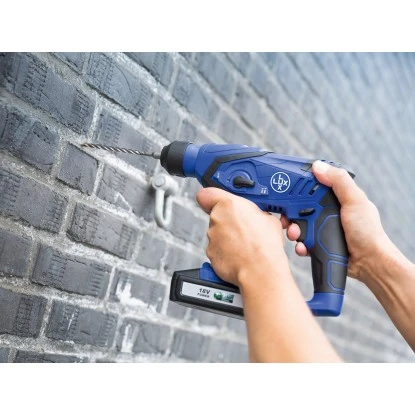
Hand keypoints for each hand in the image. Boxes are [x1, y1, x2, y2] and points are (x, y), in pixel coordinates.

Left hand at [196, 187, 288, 286]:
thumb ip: (253, 211)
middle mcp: (216, 219)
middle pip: (216, 216)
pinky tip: (239, 254)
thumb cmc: (265, 245)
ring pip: (217, 233)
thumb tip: (255, 215)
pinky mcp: (210, 253)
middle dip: (228, 220)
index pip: (206, 194)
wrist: (261, 270)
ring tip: (244, 243)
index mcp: (228, 205)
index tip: (216, 200)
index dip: (211, 197)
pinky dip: (225, 251)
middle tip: (242, 227)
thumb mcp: (268, 217)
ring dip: (227, 237)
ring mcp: (212, 237)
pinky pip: (217, 249)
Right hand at [282, 160, 388, 281]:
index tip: (284, 190)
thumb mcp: (355, 201)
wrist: (369, 263)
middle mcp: (327, 213)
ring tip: (296, 235)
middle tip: (286, 218)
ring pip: (298, 226)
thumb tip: (318, 166)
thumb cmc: (368, 232)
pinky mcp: (318, 245)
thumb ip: (338, 182)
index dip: (297, 189)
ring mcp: (322, 229)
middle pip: (299, 208)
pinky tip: (304, 247)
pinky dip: (300, 245)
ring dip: (293, 231)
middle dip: (289, 214)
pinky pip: (302, 243)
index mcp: (336, 199)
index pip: (312, 188)